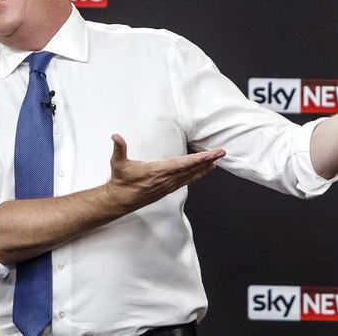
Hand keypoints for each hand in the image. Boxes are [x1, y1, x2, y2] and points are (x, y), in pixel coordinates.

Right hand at [106, 134, 224, 211]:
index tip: (210, 154)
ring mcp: (168, 185)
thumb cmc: (121, 181)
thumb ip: (119, 148)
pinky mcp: (168, 188)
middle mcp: (166, 179)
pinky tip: (206, 170)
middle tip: (221, 152)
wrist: (120, 200)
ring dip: (205, 167)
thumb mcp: (118, 163)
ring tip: (217, 159)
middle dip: (207, 160)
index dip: (198, 159)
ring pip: (191, 175)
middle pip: (191, 168)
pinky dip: (198, 174)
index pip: (182, 164)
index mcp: (157, 171)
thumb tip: (115, 136)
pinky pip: (187, 180)